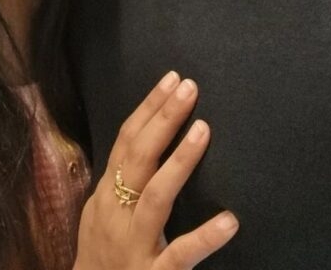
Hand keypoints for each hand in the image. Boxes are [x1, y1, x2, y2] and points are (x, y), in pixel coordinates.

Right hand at [74, 72, 237, 269]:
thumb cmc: (100, 257)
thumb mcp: (101, 214)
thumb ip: (120, 183)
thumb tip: (146, 141)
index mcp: (107, 195)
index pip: (126, 141)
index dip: (148, 108)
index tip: (171, 79)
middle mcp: (117, 214)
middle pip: (139, 157)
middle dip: (163, 119)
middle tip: (188, 87)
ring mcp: (134, 245)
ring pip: (156, 197)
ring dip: (180, 161)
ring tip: (203, 129)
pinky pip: (180, 255)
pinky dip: (204, 237)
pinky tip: (229, 220)